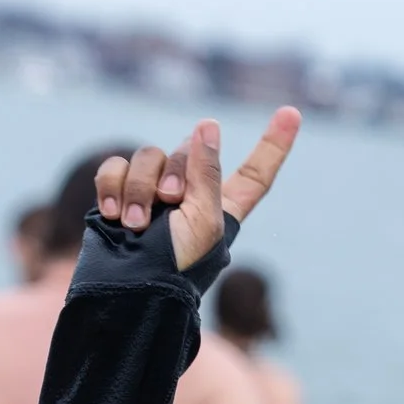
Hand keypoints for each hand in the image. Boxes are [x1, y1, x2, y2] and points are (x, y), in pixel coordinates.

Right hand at [94, 107, 301, 271]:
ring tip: (135, 223)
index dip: (273, 145)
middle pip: (186, 151)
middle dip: (174, 172)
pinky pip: (116, 168)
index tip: (292, 112)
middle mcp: (189, 197)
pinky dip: (111, 186)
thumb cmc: (173, 266)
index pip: (255, 174)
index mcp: (221, 209)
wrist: (124, 290)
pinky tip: (111, 213)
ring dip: (139, 187)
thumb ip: (207, 173)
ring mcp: (152, 195)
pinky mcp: (119, 195)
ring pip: (147, 156)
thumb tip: (207, 126)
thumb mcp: (204, 222)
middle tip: (168, 203)